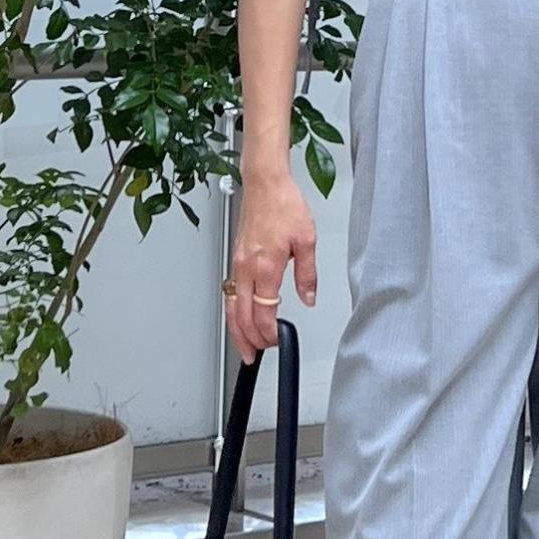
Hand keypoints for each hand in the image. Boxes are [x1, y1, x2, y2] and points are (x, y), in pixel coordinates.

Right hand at [226, 173, 316, 359]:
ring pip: (231, 306)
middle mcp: (247, 267)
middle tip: (254, 355)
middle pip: (240, 315)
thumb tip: (308, 298)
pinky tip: (238, 317)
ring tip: (243, 346)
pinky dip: (233, 311)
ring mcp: (238, 263)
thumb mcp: (307, 240)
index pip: (263, 311)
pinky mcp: (236, 258)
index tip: (275, 341)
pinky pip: (230, 292)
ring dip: (235, 329)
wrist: (265, 183)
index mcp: (266, 266)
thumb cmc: (284, 204)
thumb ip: (307, 275)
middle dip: (247, 340)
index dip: (268, 332)